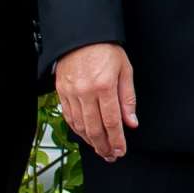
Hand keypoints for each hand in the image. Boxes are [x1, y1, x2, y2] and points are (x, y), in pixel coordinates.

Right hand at [56, 43, 137, 161]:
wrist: (82, 36)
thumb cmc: (106, 50)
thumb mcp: (125, 70)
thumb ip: (128, 98)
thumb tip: (131, 123)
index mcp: (104, 86)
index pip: (112, 122)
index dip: (117, 140)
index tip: (121, 151)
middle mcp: (86, 92)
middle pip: (95, 128)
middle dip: (104, 146)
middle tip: (111, 156)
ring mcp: (71, 94)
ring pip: (80, 126)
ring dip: (91, 142)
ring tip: (101, 150)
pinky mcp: (61, 93)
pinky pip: (69, 118)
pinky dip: (78, 130)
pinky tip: (86, 137)